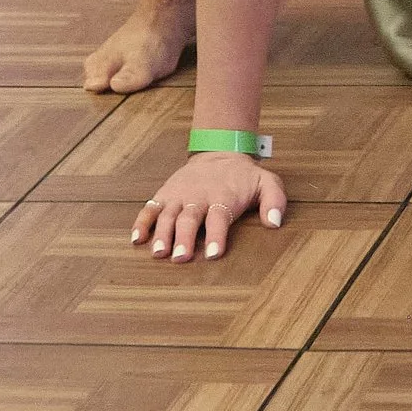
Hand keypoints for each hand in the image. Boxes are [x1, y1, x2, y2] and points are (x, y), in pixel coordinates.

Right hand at [133, 152, 285, 259]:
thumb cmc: (244, 176)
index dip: (216, 235)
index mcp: (223, 196)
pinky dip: (141, 222)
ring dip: (161, 234)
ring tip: (158, 253)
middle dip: (184, 238)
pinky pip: (150, 208)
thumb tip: (275, 223)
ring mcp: (179, 195)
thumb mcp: (267, 182)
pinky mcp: (165, 194)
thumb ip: (275, 200)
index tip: (213, 253)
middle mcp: (198, 196)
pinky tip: (136, 238)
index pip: (219, 217)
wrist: (219, 152)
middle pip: (189, 218)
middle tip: (180, 258)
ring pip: (167, 215)